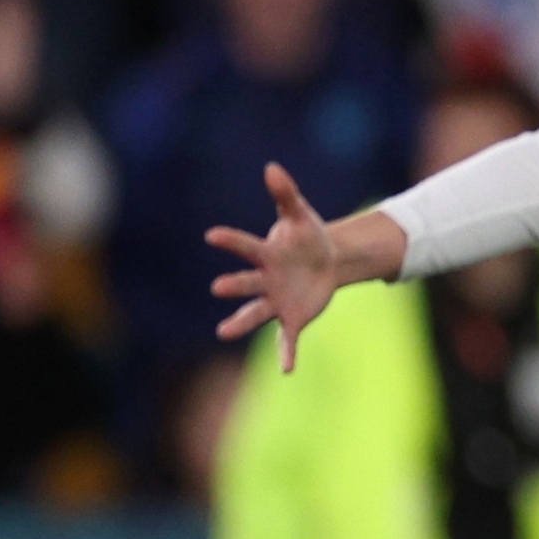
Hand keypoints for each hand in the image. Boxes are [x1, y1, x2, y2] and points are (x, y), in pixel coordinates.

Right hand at [208, 162, 350, 370]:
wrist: (327, 262)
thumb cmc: (307, 237)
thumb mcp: (301, 215)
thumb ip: (286, 194)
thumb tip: (271, 167)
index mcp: (266, 254)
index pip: (246, 247)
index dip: (231, 241)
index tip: (211, 235)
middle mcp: (265, 280)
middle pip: (247, 283)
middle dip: (235, 285)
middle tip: (218, 288)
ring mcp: (276, 301)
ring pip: (255, 314)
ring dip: (240, 323)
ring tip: (222, 332)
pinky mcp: (292, 319)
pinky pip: (286, 339)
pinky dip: (286, 354)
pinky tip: (287, 370)